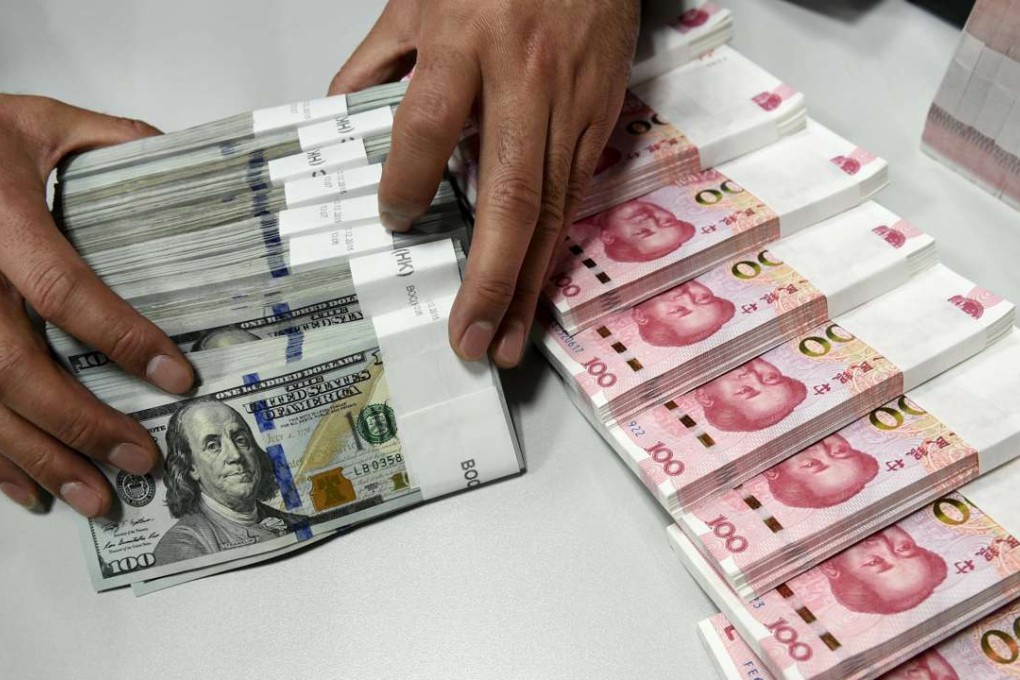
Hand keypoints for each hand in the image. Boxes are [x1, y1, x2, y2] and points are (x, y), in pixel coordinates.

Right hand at [0, 95, 193, 516]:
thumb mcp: (38, 123)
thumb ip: (112, 142)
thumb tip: (187, 165)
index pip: (64, 289)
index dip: (122, 339)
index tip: (176, 377)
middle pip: (16, 367)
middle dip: (82, 423)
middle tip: (140, 457)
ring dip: (37, 459)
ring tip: (95, 497)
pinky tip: (28, 488)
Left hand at [329, 0, 639, 365]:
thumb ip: (378, 59)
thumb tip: (342, 118)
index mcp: (465, 42)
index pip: (428, 126)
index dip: (408, 181)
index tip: (395, 219)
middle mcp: (524, 82)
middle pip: (508, 195)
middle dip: (488, 277)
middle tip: (470, 337)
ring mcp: (571, 107)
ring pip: (550, 211)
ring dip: (528, 283)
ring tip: (507, 338)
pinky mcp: (601, 121)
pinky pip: (575, 197)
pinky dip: (554, 250)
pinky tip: (537, 289)